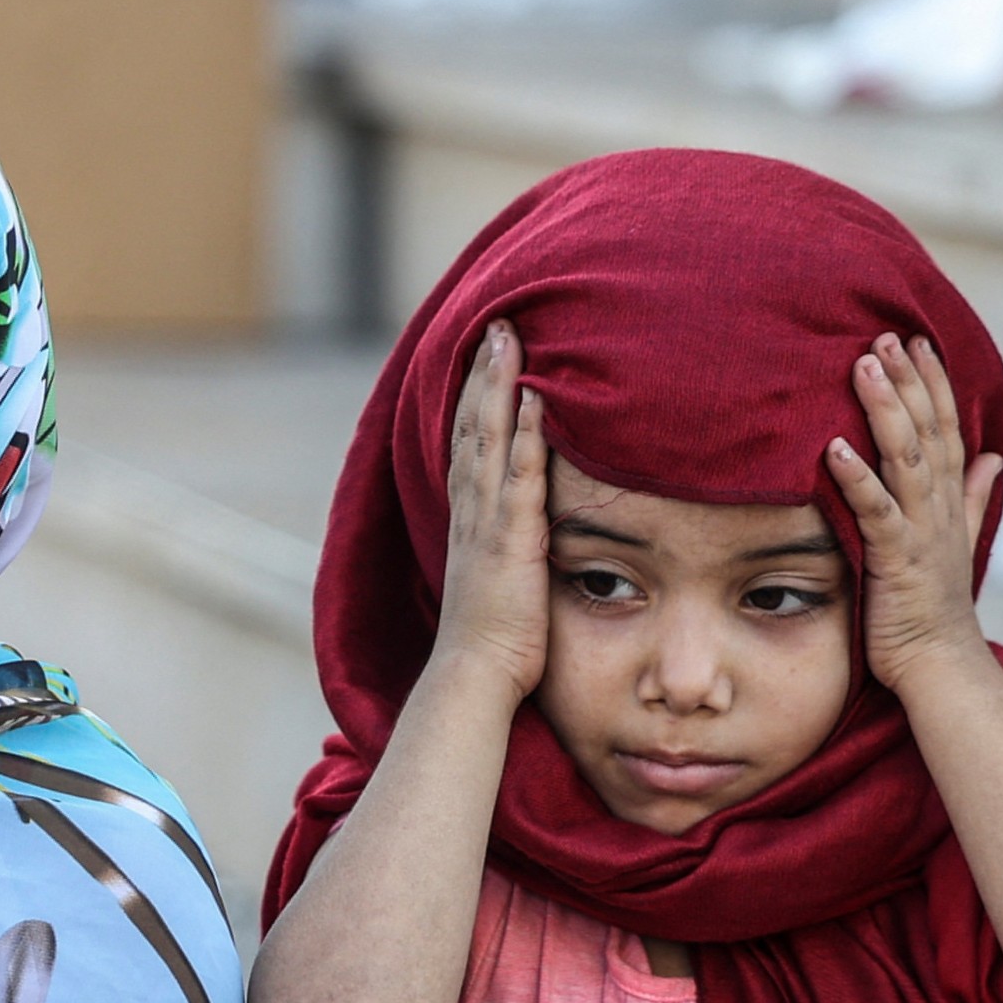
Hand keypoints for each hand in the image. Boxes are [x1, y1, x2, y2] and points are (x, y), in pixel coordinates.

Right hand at [434, 319, 550, 705]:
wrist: (474, 678)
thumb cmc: (493, 645)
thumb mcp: (501, 584)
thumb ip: (513, 551)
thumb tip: (530, 539)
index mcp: (469, 521)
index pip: (470, 446)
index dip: (475, 397)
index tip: (487, 355)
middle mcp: (471, 513)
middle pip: (472, 427)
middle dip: (483, 372)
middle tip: (497, 324)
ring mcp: (487, 523)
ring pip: (488, 439)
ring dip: (498, 385)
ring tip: (509, 337)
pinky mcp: (510, 540)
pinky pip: (517, 476)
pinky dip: (523, 434)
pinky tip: (533, 397)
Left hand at [826, 333, 1002, 695]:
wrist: (942, 663)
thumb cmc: (937, 605)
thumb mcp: (958, 540)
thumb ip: (973, 495)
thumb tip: (992, 457)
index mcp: (950, 500)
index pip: (945, 429)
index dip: (932, 384)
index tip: (916, 341)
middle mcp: (940, 507)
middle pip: (926, 430)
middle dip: (907, 380)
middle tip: (884, 335)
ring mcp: (921, 530)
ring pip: (905, 458)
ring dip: (885, 409)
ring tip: (861, 367)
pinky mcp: (896, 558)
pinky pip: (876, 510)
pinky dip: (857, 478)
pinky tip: (834, 448)